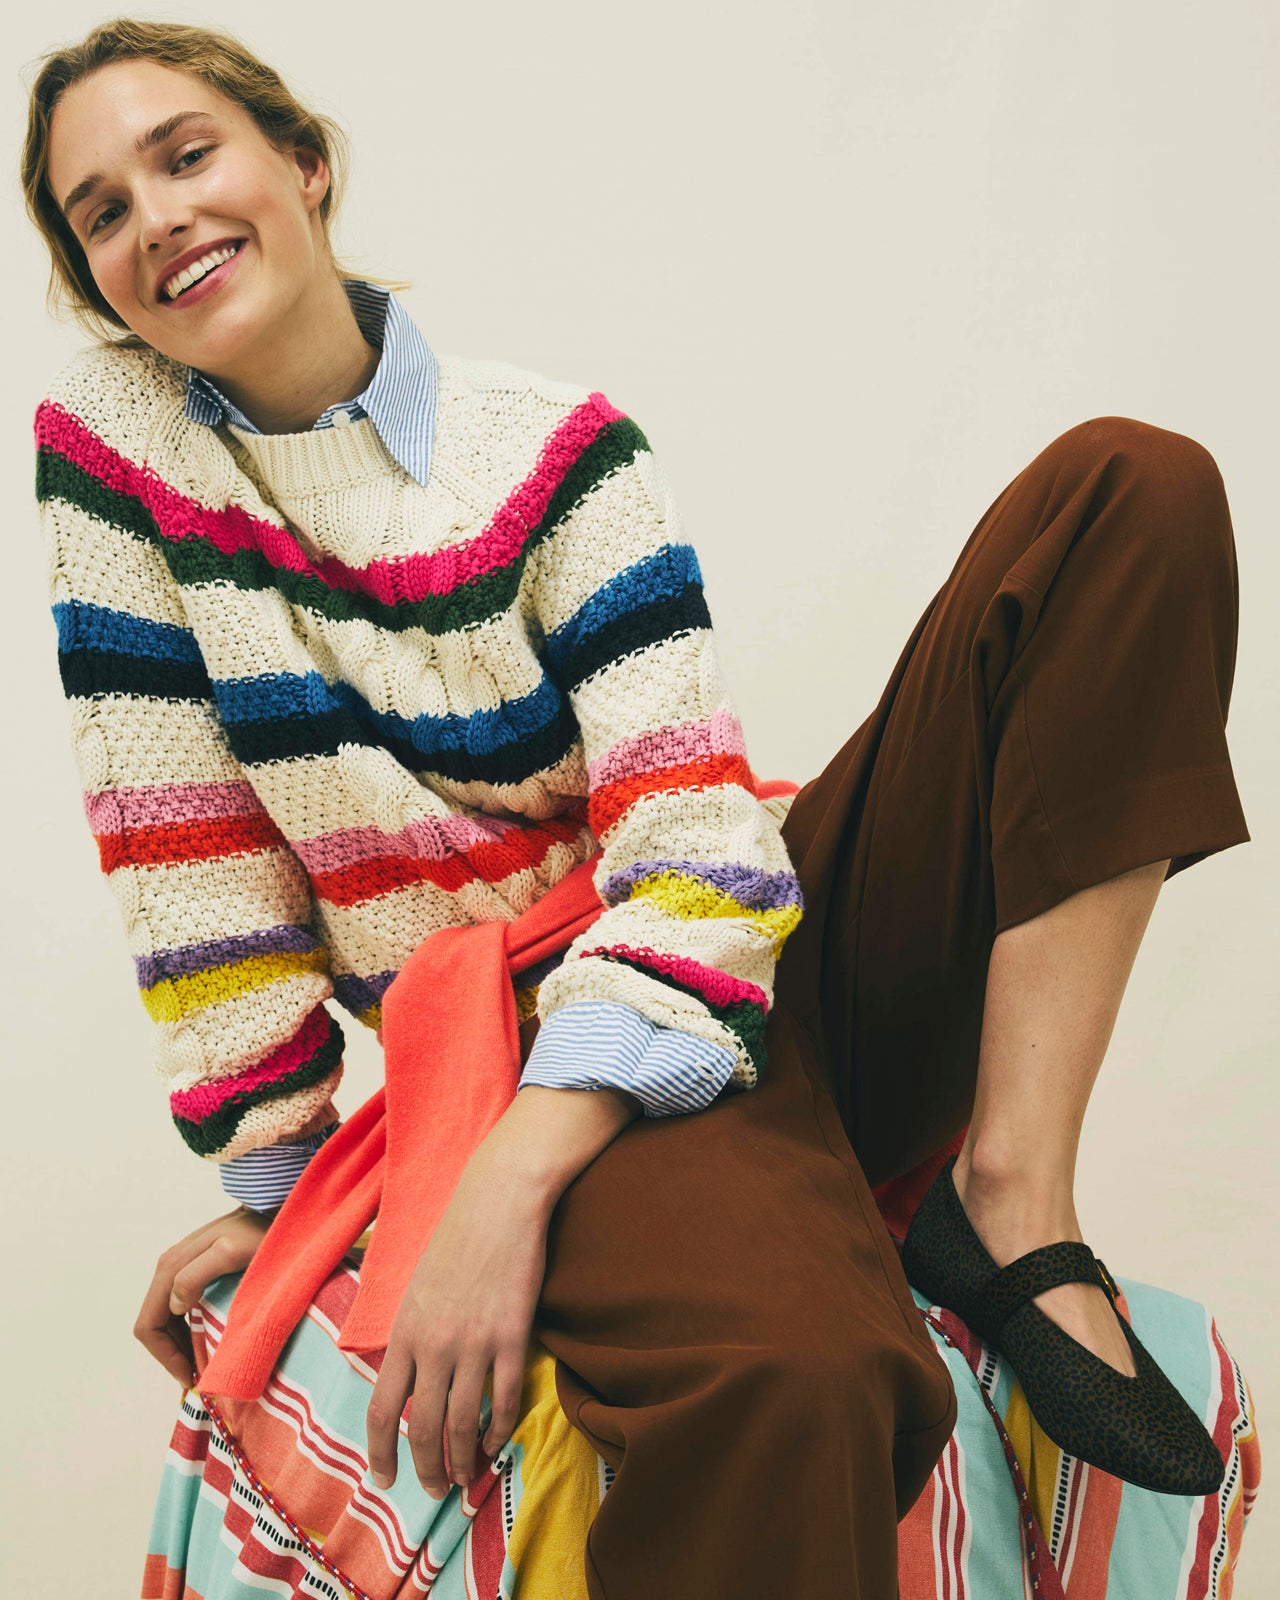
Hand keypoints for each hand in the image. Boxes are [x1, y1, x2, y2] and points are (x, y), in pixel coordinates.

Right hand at [135, 1203, 277, 1386]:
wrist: (277, 1210)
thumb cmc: (259, 1231)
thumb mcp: (231, 1251)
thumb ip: (197, 1274)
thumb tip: (174, 1305)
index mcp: (171, 1267)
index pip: (149, 1324)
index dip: (165, 1356)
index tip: (189, 1377)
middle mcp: (168, 1268)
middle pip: (153, 1325)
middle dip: (170, 1355)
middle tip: (196, 1377)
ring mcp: (180, 1269)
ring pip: (165, 1320)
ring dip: (178, 1346)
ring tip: (202, 1365)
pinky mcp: (195, 1271)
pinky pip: (179, 1310)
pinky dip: (187, 1332)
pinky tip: (206, 1342)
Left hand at [364, 1152, 549, 1497]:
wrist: (499, 1199)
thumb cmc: (457, 1237)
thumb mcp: (416, 1287)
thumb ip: (409, 1334)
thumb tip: (403, 1376)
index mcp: (404, 1331)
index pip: (382, 1409)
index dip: (381, 1453)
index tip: (384, 1480)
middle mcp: (434, 1344)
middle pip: (423, 1427)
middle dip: (426, 1469)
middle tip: (432, 1490)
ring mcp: (474, 1342)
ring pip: (464, 1424)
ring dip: (462, 1461)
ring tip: (463, 1480)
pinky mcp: (512, 1336)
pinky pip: (505, 1401)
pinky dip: (499, 1432)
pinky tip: (495, 1444)